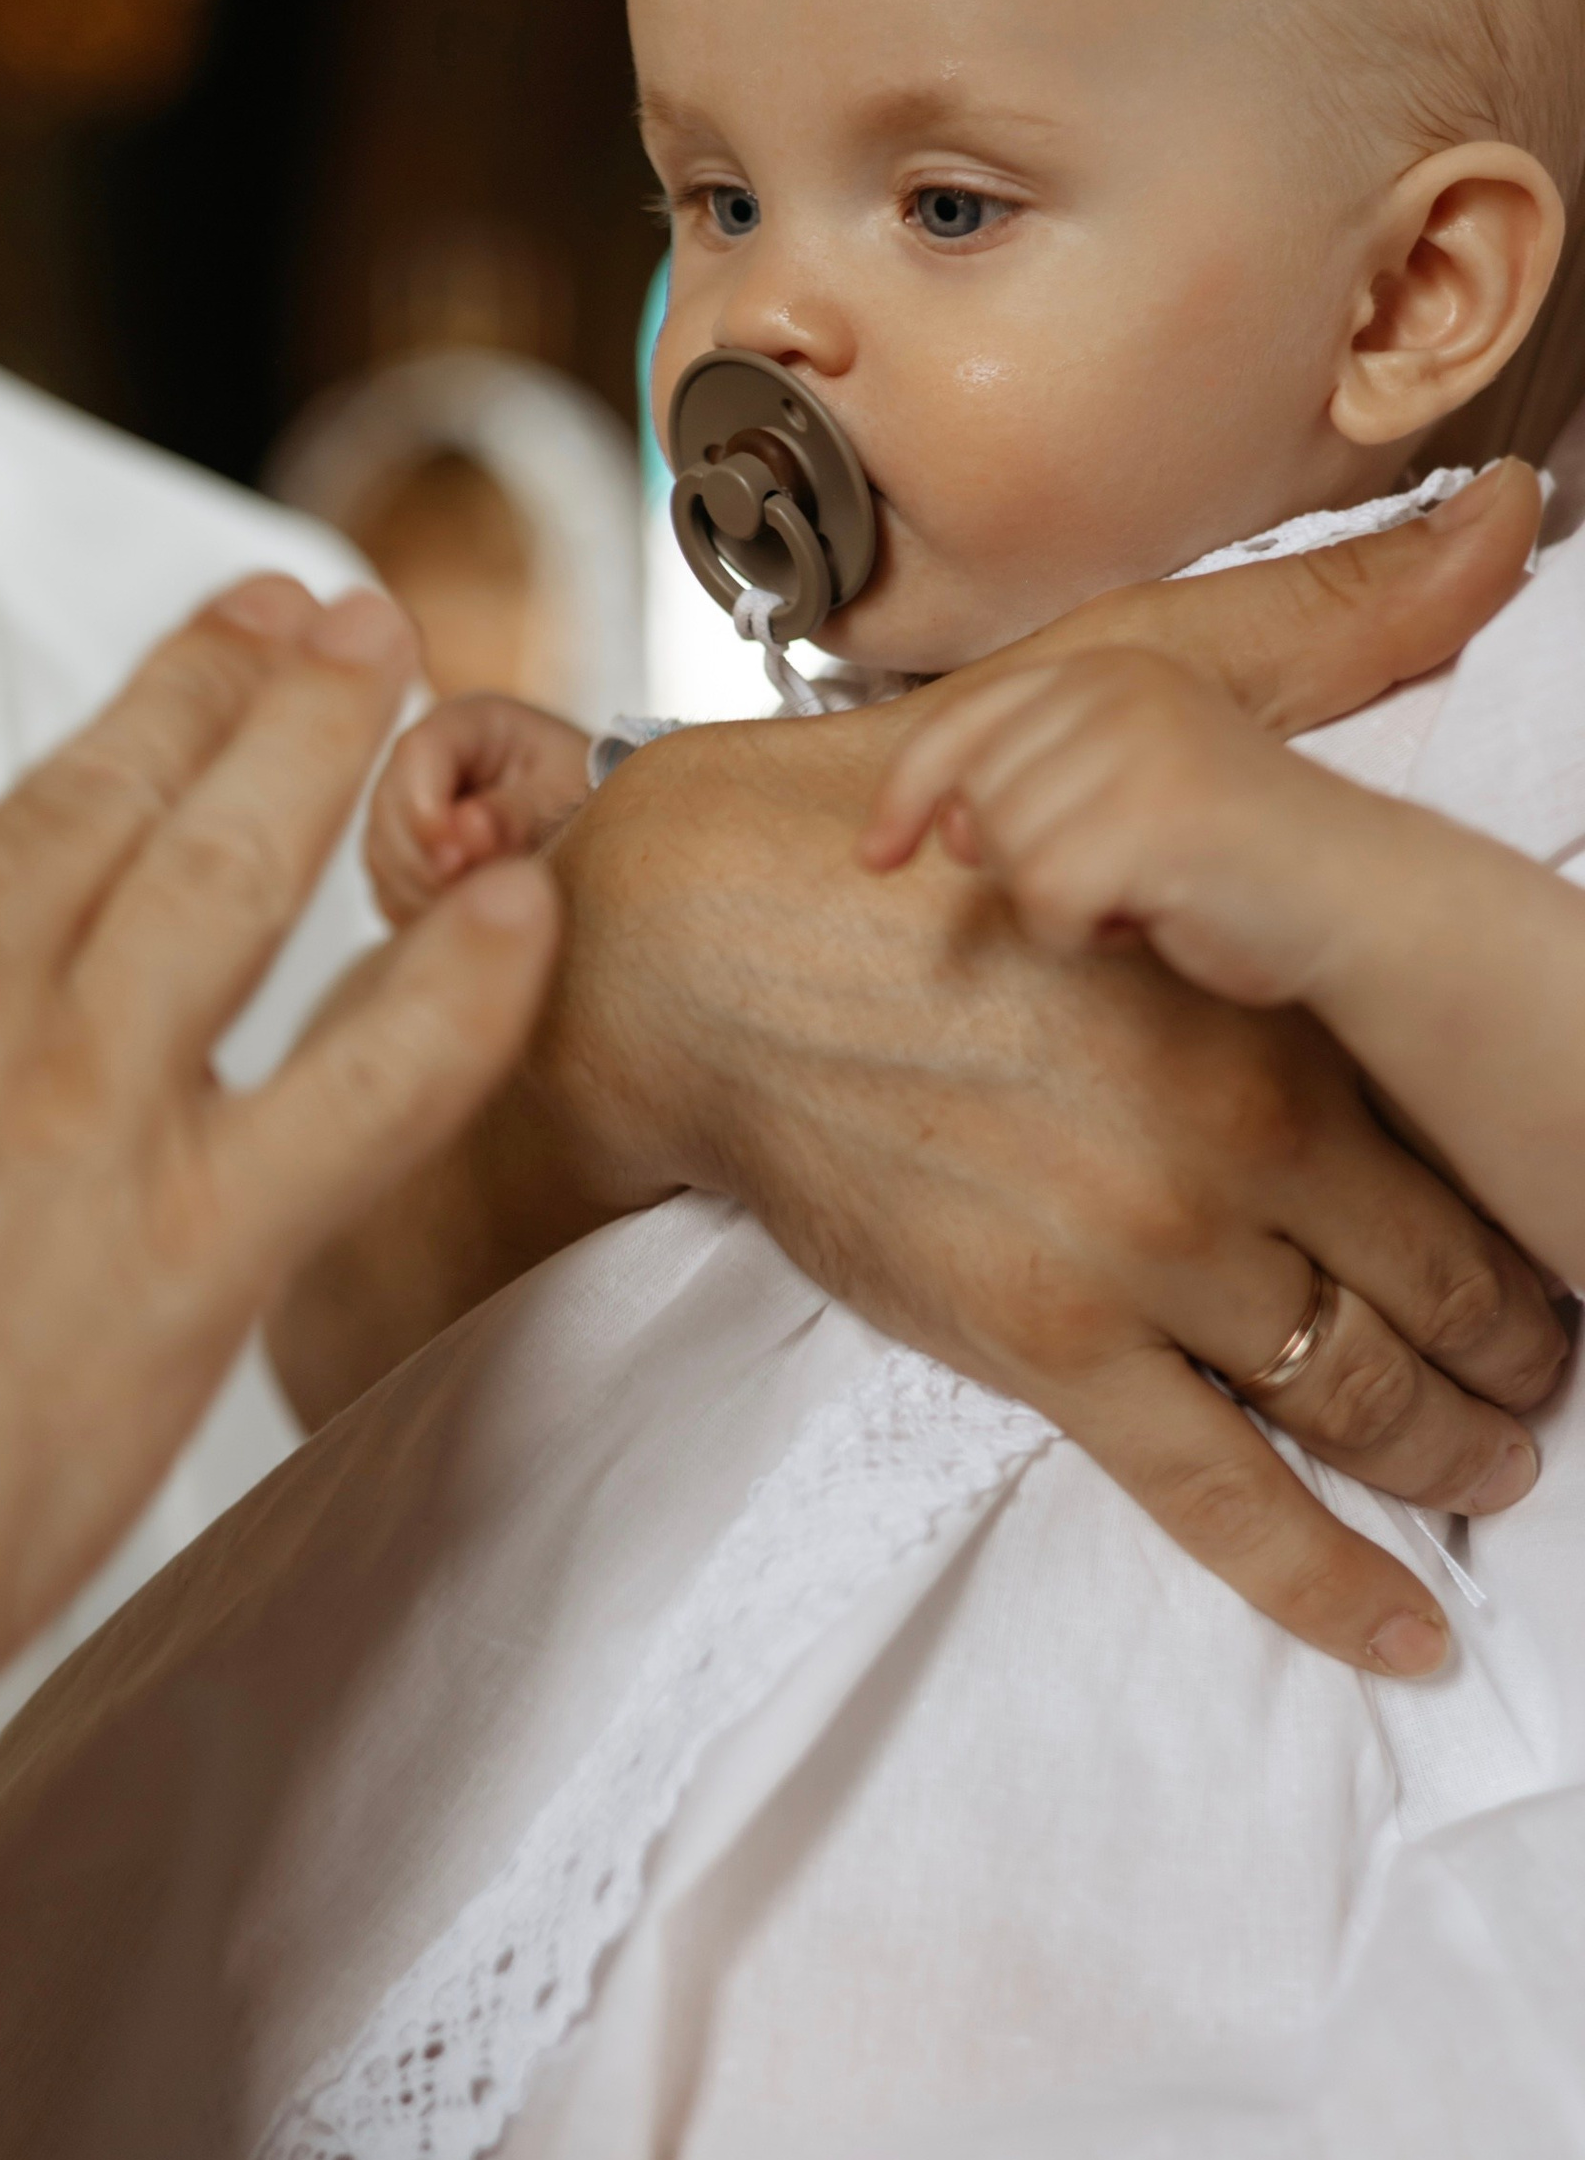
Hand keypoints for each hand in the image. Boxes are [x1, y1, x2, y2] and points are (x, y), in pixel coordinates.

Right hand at [0, 579, 558, 1709]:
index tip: (17, 860)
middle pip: (110, 781)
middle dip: (214, 674)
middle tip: (290, 614)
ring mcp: (99, 1099)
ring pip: (234, 863)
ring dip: (319, 734)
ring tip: (382, 655)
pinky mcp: (200, 1232)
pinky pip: (368, 1085)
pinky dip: (458, 989)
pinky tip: (519, 911)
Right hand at [365, 693, 594, 925]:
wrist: (605, 830)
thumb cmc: (592, 792)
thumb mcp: (567, 795)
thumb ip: (517, 813)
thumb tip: (466, 833)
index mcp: (470, 724)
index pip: (418, 752)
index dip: (425, 808)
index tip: (454, 860)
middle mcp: (429, 764)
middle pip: (390, 806)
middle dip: (424, 858)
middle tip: (470, 897)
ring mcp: (412, 812)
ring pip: (385, 854)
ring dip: (422, 891)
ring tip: (477, 913)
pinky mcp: (410, 859)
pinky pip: (392, 890)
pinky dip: (421, 912)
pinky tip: (462, 922)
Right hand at [526, 463, 1565, 1674]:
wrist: (664, 952)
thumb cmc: (878, 817)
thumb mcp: (1111, 684)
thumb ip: (1321, 634)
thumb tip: (1504, 526)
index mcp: (1262, 986)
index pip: (1470, 1135)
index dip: (1542, 1204)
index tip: (1566, 1234)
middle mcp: (1227, 1143)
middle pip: (1446, 1291)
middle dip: (1524, 1351)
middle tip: (1555, 1380)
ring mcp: (1134, 1259)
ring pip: (1356, 1399)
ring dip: (1452, 1455)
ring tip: (1492, 1473)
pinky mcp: (1036, 1344)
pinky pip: (1213, 1497)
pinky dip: (1323, 1578)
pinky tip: (1405, 1634)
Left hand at [861, 644, 1382, 1005]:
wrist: (1358, 899)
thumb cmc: (1242, 858)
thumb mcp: (1123, 792)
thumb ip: (1033, 785)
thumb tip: (939, 826)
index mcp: (1110, 665)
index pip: (956, 723)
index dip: (904, 796)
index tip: (877, 854)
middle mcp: (1116, 687)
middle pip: (975, 802)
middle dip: (1030, 862)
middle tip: (1122, 873)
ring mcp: (1131, 745)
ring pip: (1006, 854)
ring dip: (1067, 899)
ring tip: (1148, 887)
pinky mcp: (1145, 816)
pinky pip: (1048, 904)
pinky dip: (1090, 933)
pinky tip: (1157, 913)